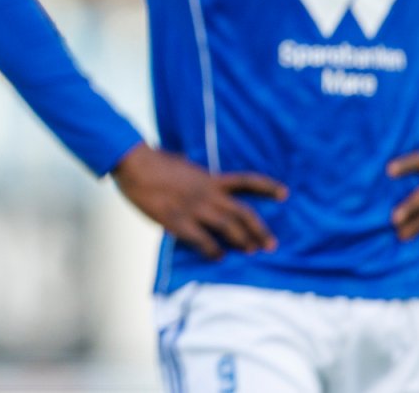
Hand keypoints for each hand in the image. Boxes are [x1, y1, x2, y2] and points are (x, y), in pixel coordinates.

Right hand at [111, 144, 287, 259]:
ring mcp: (194, 207)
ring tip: (251, 251)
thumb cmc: (154, 161)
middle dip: (259, 230)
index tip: (285, 193)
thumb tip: (201, 180)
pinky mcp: (178, 220)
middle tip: (270, 245)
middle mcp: (208, 193)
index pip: (246, 181)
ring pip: (228, 228)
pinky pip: (203, 240)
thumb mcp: (182, 165)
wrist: (134, 164)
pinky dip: (213, 250)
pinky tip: (218, 256)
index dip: (267, 187)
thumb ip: (196, 176)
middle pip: (243, 213)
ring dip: (242, 241)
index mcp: (209, 178)